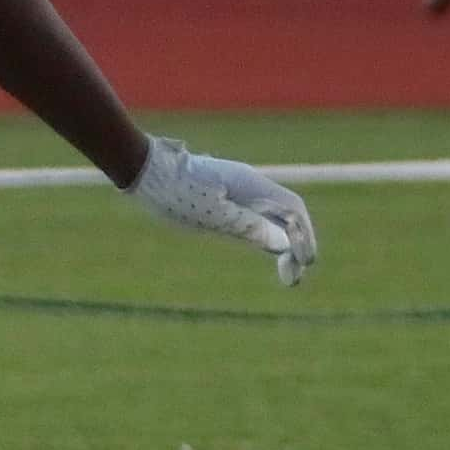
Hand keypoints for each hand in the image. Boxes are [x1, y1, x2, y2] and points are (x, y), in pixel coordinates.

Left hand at [128, 135, 318, 285]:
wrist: (144, 170)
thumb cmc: (174, 191)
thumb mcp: (211, 214)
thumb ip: (247, 227)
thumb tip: (282, 244)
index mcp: (252, 185)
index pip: (293, 210)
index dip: (305, 236)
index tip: (305, 263)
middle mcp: (250, 186)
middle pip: (287, 215)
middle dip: (297, 245)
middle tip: (294, 279)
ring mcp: (237, 192)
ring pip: (272, 218)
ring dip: (283, 244)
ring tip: (286, 275)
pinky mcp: (223, 200)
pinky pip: (255, 219)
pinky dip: (266, 237)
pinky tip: (266, 253)